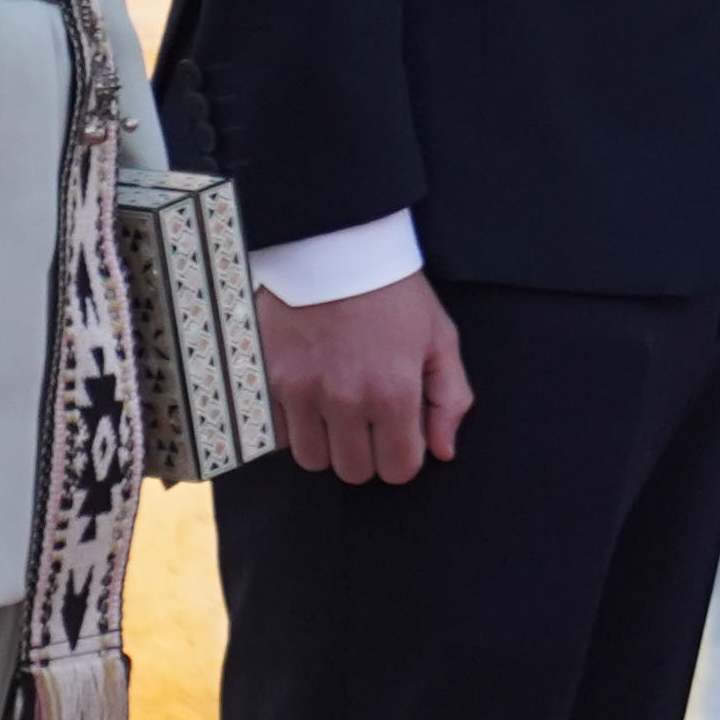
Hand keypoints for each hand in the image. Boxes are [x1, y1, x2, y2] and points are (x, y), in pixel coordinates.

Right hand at [259, 273, 472, 485]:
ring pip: (314, 460)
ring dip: (330, 444)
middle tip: (372, 421)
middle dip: (369, 453)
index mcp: (394, 391)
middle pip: (354, 472)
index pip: (398, 469)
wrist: (334, 248)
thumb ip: (450, 398)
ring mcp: (302, 391)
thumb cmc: (394, 293)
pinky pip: (279, 435)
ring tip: (340, 411)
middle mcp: (346, 400)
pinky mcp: (269, 379)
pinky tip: (311, 399)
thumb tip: (443, 451)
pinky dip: (295, 427)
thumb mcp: (440, 338)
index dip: (404, 456)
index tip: (402, 433)